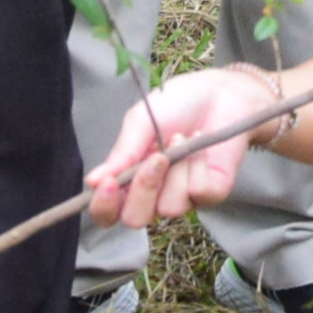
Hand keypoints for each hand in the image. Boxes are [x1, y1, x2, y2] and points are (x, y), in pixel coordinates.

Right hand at [82, 64, 290, 230]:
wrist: (221, 92)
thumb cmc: (177, 104)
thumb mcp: (140, 121)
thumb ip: (121, 154)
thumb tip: (92, 181)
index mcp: (129, 177)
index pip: (107, 211)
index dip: (103, 206)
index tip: (109, 183)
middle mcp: (153, 194)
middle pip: (134, 220)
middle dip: (143, 189)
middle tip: (156, 157)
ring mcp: (183, 196)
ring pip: (168, 208)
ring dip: (176, 170)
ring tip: (182, 138)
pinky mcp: (211, 193)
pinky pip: (198, 194)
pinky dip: (198, 166)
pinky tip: (200, 144)